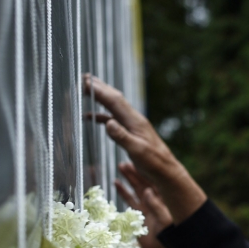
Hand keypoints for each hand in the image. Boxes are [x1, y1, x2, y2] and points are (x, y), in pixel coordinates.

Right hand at [83, 73, 204, 223]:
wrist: (166, 170)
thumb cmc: (153, 163)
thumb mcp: (137, 151)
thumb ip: (122, 136)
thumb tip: (108, 122)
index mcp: (134, 121)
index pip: (114, 101)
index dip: (99, 90)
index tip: (85, 81)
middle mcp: (133, 119)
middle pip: (114, 98)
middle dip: (99, 87)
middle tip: (83, 77)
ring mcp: (132, 124)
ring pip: (113, 106)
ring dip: (99, 97)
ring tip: (85, 90)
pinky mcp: (131, 132)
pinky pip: (113, 118)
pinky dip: (101, 115)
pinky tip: (90, 117)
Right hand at [115, 160, 174, 241]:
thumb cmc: (169, 238)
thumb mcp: (164, 221)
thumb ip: (156, 207)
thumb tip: (148, 191)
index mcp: (163, 199)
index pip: (154, 180)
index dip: (147, 170)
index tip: (139, 160)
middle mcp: (155, 201)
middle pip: (144, 181)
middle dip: (135, 171)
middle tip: (125, 161)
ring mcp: (147, 207)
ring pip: (136, 189)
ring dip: (129, 178)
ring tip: (121, 166)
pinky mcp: (139, 215)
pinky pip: (130, 200)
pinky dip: (123, 192)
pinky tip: (116, 183)